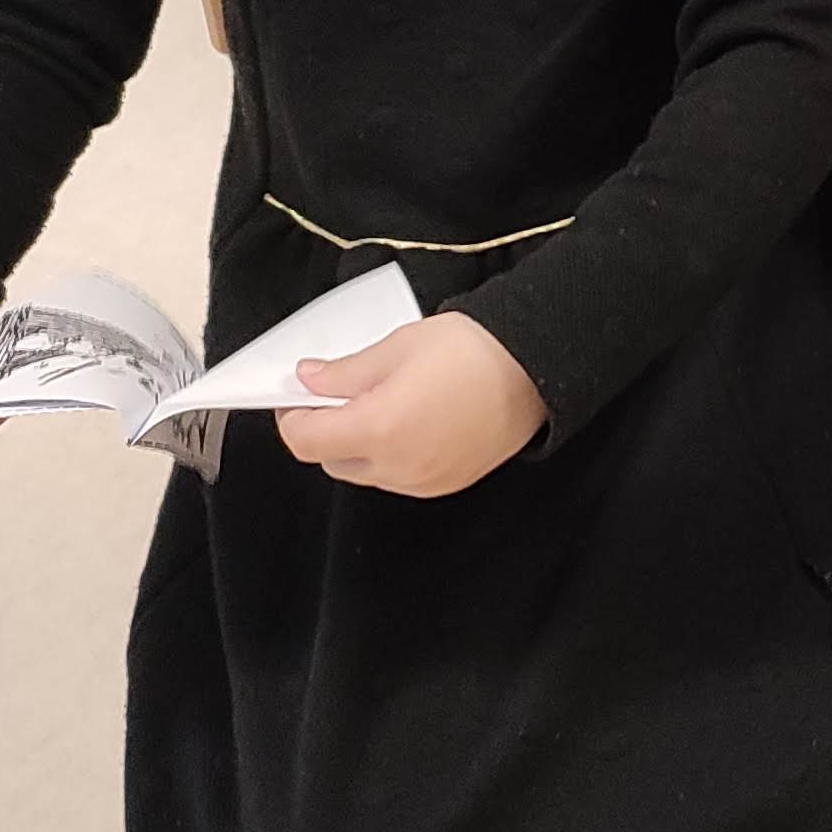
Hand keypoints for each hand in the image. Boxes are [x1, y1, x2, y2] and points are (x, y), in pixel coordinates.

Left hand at [278, 312, 546, 496]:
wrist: (538, 366)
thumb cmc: (471, 349)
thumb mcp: (397, 347)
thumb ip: (344, 373)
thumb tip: (308, 381)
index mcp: (377, 430)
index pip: (305, 441)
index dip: (293, 417)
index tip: (298, 394)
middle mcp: (396, 467)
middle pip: (332, 461)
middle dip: (326, 430)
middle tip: (340, 395)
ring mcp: (424, 481)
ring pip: (367, 472)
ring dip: (360, 446)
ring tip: (384, 405)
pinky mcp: (449, 483)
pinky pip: (401, 478)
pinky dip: (393, 456)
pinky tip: (413, 423)